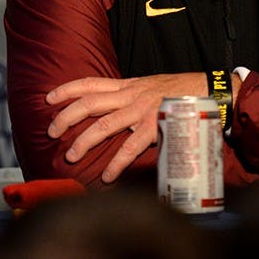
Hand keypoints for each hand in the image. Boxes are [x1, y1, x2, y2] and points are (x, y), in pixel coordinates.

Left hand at [46, 73, 206, 182]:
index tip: (48, 98)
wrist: (210, 91)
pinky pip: (130, 148)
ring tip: (71, 156)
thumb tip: (109, 106)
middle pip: (89, 103)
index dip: (67, 89)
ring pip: (104, 125)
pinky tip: (107, 176)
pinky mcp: (156, 128)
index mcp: (128, 85)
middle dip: (66, 117)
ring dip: (84, 141)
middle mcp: (131, 96)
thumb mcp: (150, 86)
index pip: (91, 83)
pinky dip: (116, 163)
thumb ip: (130, 95)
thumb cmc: (180, 90)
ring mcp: (142, 111)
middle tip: (51, 132)